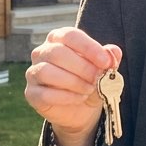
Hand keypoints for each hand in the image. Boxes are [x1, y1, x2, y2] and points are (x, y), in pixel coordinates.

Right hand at [24, 28, 121, 145]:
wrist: (80, 110)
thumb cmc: (90, 81)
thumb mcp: (103, 70)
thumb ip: (108, 58)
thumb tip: (113, 52)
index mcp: (59, 38)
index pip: (70, 35)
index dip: (89, 48)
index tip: (106, 61)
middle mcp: (42, 52)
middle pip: (57, 52)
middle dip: (82, 67)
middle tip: (98, 78)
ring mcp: (34, 72)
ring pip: (47, 71)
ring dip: (73, 82)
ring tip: (89, 89)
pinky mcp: (32, 93)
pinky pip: (44, 93)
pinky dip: (66, 97)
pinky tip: (79, 98)